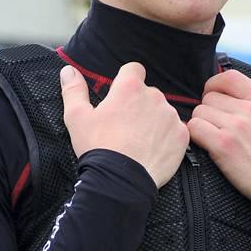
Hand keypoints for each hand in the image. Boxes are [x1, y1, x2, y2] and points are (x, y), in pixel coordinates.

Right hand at [61, 62, 188, 187]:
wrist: (121, 181)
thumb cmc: (98, 147)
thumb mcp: (77, 117)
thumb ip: (74, 90)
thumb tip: (69, 71)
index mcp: (130, 88)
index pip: (133, 69)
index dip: (126, 80)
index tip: (120, 96)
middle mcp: (154, 96)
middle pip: (148, 93)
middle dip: (138, 104)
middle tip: (125, 126)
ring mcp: (171, 116)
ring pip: (163, 111)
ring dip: (153, 120)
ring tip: (139, 141)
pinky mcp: (182, 136)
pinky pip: (176, 130)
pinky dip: (167, 137)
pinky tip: (152, 149)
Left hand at [187, 70, 250, 199]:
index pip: (230, 77)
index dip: (216, 84)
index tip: (214, 95)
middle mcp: (250, 109)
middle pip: (210, 97)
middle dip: (208, 110)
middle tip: (214, 126)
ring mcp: (236, 126)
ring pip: (200, 112)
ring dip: (201, 124)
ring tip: (210, 138)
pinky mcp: (223, 146)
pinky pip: (195, 129)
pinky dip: (195, 136)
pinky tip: (205, 145)